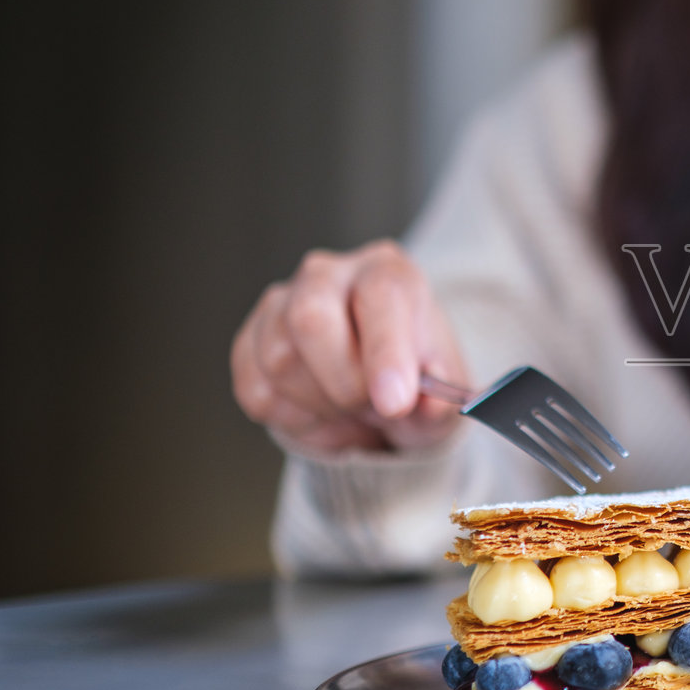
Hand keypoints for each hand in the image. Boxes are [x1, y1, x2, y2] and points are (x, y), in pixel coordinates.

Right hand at [231, 240, 468, 453]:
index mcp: (387, 271)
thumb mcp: (442, 391)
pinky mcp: (248, 342)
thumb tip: (428, 404)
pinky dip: (296, 418)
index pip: (380, 294)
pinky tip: (323, 411)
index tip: (395, 402)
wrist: (379, 386)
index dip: (386, 351)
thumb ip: (439, 400)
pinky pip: (257, 390)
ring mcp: (279, 305)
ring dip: (322, 405)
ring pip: (279, 360)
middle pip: (310, 318)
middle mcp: (327, 275)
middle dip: (344, 382)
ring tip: (353, 409)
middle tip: (374, 408)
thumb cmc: (414, 376)